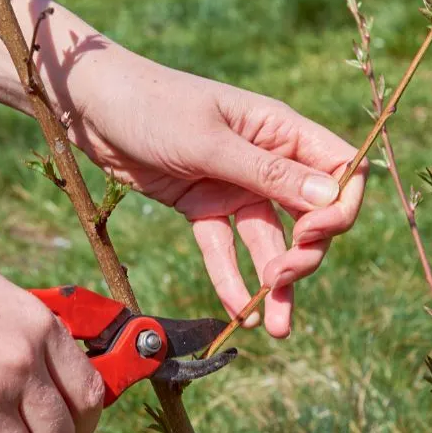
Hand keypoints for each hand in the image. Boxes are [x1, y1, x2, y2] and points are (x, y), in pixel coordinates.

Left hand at [0, 0, 368, 336]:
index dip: (340, 208)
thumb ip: (267, 172)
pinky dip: (230, 278)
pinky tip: (236, 311)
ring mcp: (234, 186)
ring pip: (269, 241)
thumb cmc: (151, 104)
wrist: (90, 105)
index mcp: (281, 129)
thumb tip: (329, 199)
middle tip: (282, 279)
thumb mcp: (209, 140)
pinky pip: (223, 248)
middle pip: (310, 216)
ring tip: (273, 327)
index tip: (315, 234)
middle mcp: (266, 160)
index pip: (341, 171)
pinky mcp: (202, 206)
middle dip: (305, 253)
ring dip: (274, 283)